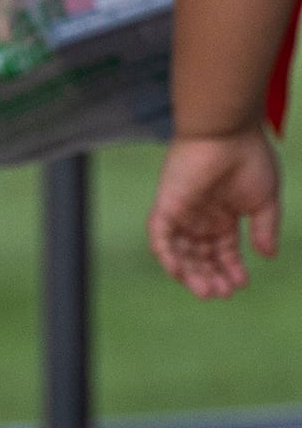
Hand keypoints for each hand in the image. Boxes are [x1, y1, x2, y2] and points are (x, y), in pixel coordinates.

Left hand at [150, 129, 282, 297]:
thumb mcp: (264, 200)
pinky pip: (160, 238)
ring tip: (207, 290)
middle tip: (221, 293)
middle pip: (201, 256)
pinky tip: (181, 274)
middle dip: (211, 276)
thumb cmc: (249, 160)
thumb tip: (268, 256)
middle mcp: (200, 218)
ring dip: (192, 273)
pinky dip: (167, 256)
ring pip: (181, 253)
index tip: (240, 285)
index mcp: (224, 216)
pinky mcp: (166, 207)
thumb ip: (264, 228)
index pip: (223, 251)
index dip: (231, 269)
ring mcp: (182, 214)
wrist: (228, 134)